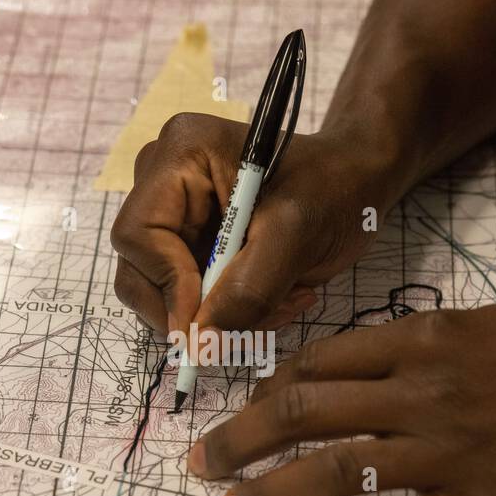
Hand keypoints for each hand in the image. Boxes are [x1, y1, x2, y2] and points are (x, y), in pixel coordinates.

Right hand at [109, 113, 396, 335]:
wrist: (357, 181)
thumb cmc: (335, 188)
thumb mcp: (298, 235)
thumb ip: (248, 288)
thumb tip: (201, 341)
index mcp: (181, 155)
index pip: (139, 236)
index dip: (168, 287)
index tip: (209, 327)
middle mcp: (163, 179)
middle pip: (141, 270)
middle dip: (197, 308)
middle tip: (260, 319)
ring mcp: (172, 213)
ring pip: (162, 293)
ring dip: (219, 315)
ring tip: (280, 301)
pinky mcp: (187, 243)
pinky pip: (186, 298)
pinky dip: (227, 312)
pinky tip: (272, 296)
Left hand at [186, 303, 495, 495]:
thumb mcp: (491, 321)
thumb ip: (421, 342)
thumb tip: (356, 364)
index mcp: (426, 341)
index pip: (319, 363)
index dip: (268, 389)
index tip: (245, 409)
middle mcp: (424, 395)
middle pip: (305, 414)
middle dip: (240, 439)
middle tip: (202, 464)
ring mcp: (451, 457)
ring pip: (334, 475)